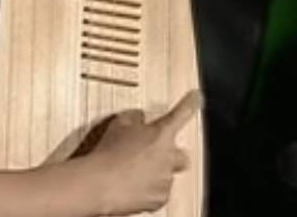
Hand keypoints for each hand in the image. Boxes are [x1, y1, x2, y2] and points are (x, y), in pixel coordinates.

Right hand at [88, 90, 201, 214]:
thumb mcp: (120, 124)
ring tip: (134, 173)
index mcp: (161, 133)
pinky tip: (133, 187)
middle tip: (156, 155)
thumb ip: (135, 118)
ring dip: (156, 173)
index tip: (196, 97)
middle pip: (182, 155)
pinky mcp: (159, 199)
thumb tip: (139, 117)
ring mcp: (165, 179)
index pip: (181, 113)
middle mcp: (169, 156)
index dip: (190, 104)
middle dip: (172, 155)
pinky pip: (159, 194)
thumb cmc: (109, 153)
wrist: (101, 183)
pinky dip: (149, 191)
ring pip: (168, 176)